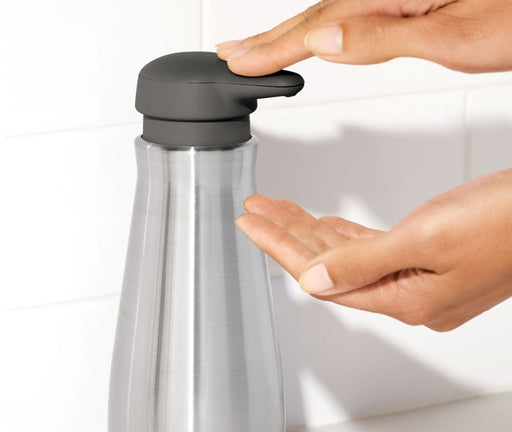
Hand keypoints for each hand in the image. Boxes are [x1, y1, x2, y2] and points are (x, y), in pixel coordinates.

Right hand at [217, 0, 511, 75]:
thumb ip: (385, 37)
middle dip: (268, 37)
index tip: (238, 61)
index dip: (274, 45)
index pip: (319, 25)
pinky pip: (346, 13)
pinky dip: (318, 29)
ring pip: (326, 13)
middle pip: (314, 14)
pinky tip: (309, 37)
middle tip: (230, 53)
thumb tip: (326, 43)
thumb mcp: (455, 36)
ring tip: (256, 47)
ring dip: (286, 33)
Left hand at [235, 168, 511, 330]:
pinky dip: (345, 234)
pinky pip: (373, 249)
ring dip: (313, 230)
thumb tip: (315, 279)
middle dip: (289, 234)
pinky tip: (326, 223)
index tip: (252, 224)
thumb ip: (364, 262)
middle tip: (258, 211)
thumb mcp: (426, 240)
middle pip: (330, 266)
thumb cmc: (507, 223)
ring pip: (349, 255)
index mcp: (403, 299)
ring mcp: (418, 279)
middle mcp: (406, 295)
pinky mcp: (428, 259)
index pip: (320, 276)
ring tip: (280, 209)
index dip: (280, 247)